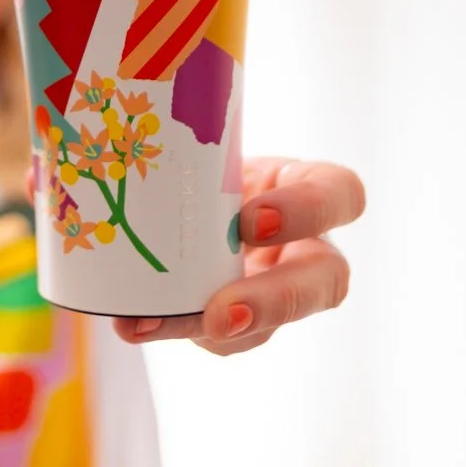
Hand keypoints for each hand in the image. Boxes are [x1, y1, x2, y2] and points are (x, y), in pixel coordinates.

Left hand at [112, 158, 365, 354]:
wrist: (183, 193)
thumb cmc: (204, 156)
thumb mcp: (209, 141)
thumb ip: (193, 140)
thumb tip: (124, 126)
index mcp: (309, 186)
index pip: (341, 195)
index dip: (306, 211)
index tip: (251, 219)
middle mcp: (307, 244)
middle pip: (324, 283)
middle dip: (273, 301)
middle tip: (221, 312)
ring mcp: (278, 288)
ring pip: (273, 325)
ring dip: (216, 331)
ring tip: (152, 324)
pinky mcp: (243, 321)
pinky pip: (223, 340)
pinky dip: (175, 330)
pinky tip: (134, 324)